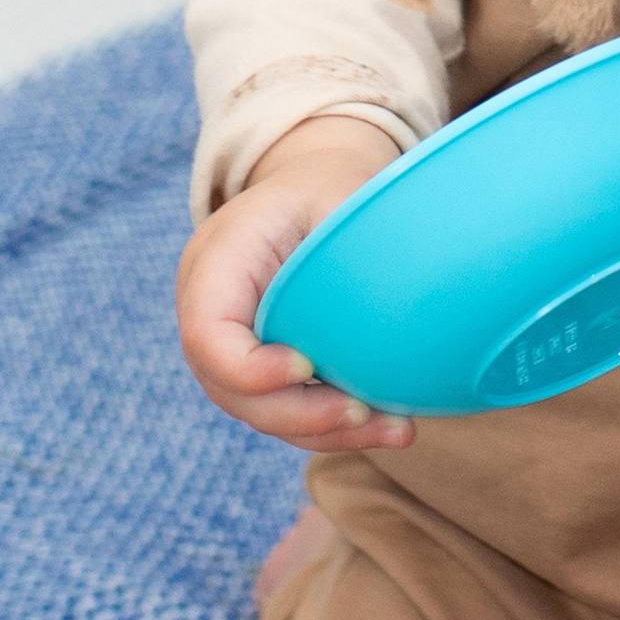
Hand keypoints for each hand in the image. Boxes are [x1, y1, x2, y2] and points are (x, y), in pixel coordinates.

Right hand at [176, 116, 416, 451]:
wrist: (316, 189)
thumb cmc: (333, 188)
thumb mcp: (340, 192)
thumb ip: (353, 239)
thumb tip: (413, 290)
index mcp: (215, 261)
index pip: (207, 333)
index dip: (249, 367)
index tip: (307, 367)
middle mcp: (212, 312)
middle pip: (231, 389)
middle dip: (299, 414)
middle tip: (364, 413)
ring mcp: (234, 348)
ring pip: (262, 413)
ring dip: (327, 431)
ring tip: (398, 430)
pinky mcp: (265, 371)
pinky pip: (289, 413)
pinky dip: (336, 427)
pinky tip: (392, 426)